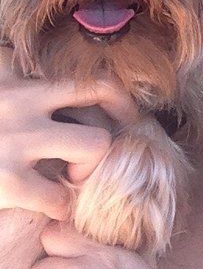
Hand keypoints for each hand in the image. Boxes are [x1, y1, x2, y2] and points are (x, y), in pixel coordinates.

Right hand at [0, 47, 136, 218]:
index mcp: (19, 83)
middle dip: (108, 131)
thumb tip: (20, 58)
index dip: (118, 98)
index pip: (90, 79)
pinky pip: (59, 197)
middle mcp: (22, 103)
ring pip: (93, 146)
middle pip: (101, 98)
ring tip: (69, 183)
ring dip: (88, 169)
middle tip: (95, 157)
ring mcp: (15, 140)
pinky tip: (48, 210)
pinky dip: (61, 208)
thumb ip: (7, 73)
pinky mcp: (4, 180)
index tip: (124, 117)